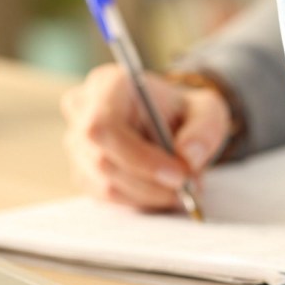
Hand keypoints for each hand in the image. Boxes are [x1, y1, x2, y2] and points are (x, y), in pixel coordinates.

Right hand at [60, 63, 230, 210]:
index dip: (139, 157)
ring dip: (150, 194)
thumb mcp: (207, 110)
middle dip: (151, 182)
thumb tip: (188, 156)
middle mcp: (82, 110)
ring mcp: (77, 143)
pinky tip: (162, 190)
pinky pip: (107, 197)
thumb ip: (205, 129)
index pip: (104, 126)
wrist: (168, 121)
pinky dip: (140, 200)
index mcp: (107, 83)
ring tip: (182, 188)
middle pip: (103, 160)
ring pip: (106, 184)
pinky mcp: (82, 171)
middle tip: (189, 187)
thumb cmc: (182, 111)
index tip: (179, 174)